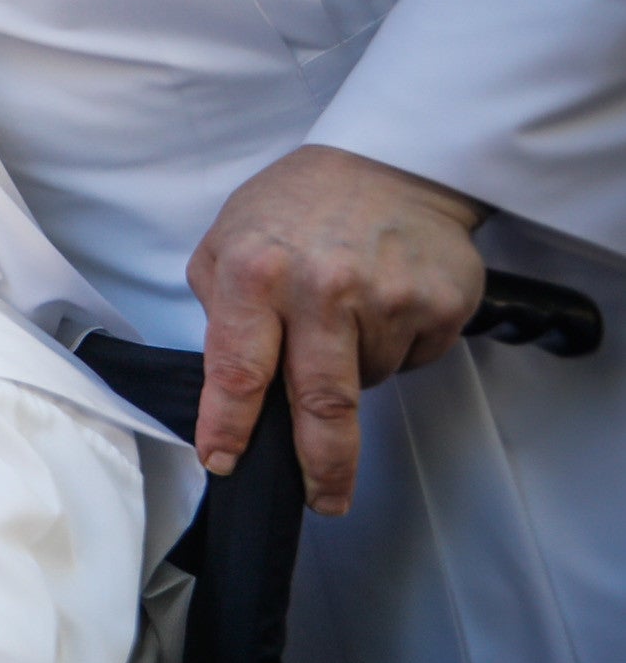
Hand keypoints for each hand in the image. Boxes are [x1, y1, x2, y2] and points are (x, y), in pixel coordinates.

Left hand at [186, 144, 485, 514]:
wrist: (389, 162)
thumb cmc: (295, 206)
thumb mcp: (227, 242)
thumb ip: (220, 312)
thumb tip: (225, 387)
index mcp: (255, 273)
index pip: (237, 371)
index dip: (229, 428)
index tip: (224, 464)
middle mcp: (323, 289)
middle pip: (321, 406)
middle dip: (319, 467)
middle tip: (321, 501)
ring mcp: (389, 299)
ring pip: (368, 382)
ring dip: (352, 371)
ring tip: (345, 313)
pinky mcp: (440, 304)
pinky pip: (413, 359)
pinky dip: (395, 347)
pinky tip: (385, 302)